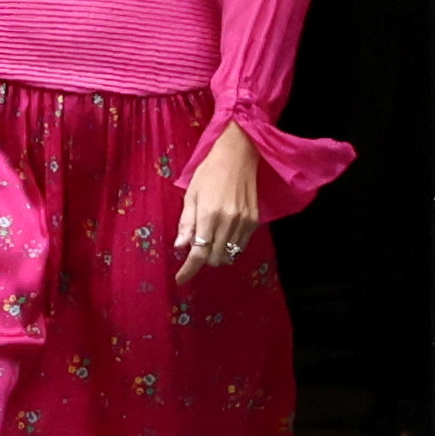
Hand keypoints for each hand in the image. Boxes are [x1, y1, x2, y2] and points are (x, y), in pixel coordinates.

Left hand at [174, 124, 260, 284]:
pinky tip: (224, 233)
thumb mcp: (190, 195)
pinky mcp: (254, 221)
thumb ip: (186, 223)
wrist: (238, 156)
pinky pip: (241, 246)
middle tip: (196, 245)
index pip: (198, 253)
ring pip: (229, 255)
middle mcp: (228, 221)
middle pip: (213, 258)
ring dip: (216, 254)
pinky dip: (230, 247)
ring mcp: (244, 222)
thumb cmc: (209, 173)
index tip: (180, 279)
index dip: (189, 270)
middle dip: (202, 259)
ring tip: (211, 237)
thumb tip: (180, 247)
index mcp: (208, 215)